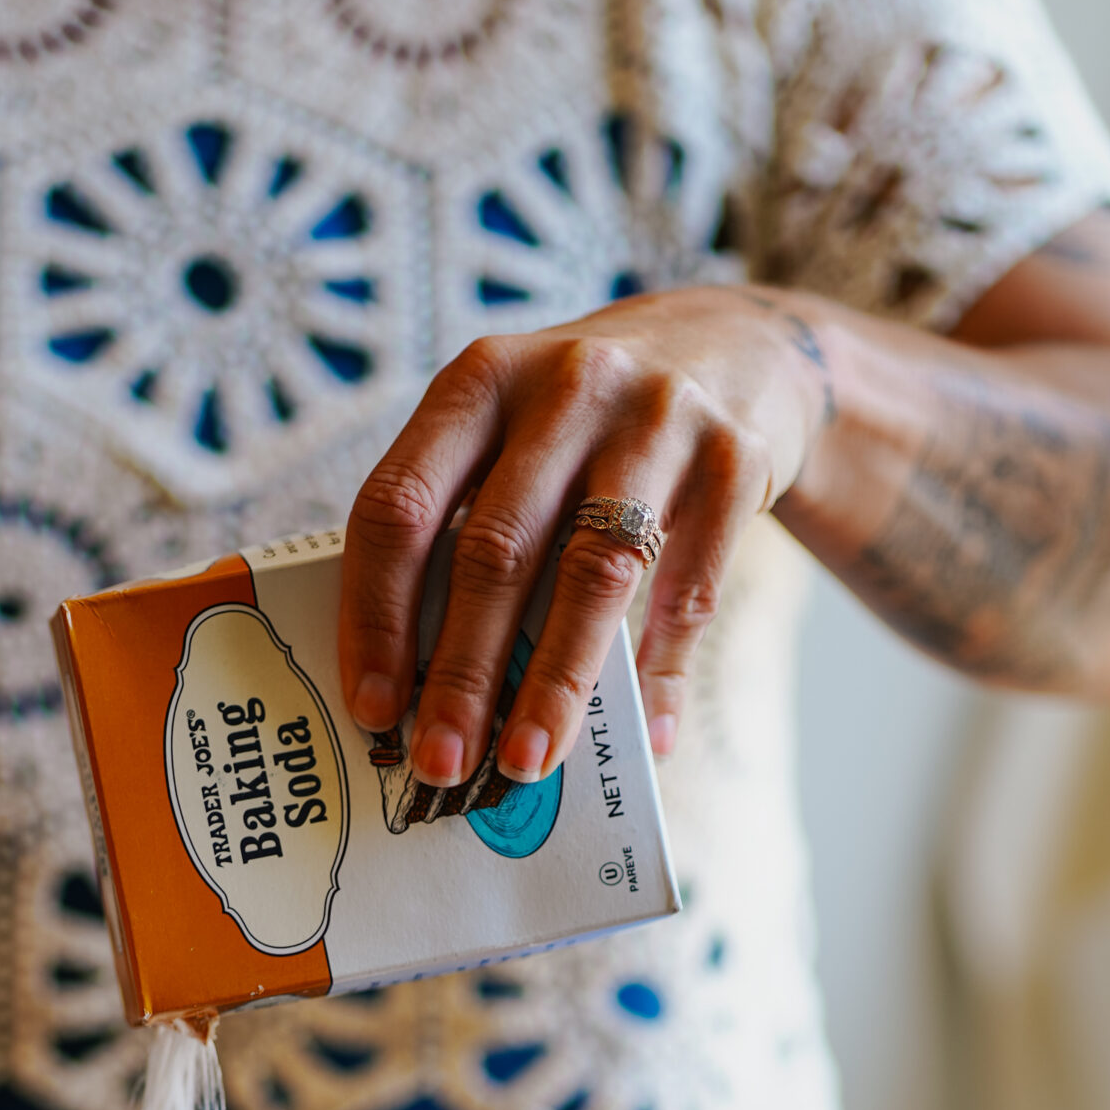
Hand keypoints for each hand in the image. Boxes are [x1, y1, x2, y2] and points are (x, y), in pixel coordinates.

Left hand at [337, 286, 834, 783]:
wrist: (737, 344)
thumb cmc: (586, 423)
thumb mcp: (514, 434)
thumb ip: (467, 527)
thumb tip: (418, 688)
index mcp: (479, 382)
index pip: (400, 508)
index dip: (376, 615)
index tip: (372, 708)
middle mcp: (564, 385)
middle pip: (495, 551)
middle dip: (462, 674)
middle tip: (440, 765)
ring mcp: (656, 417)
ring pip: (591, 573)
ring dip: (554, 683)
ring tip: (526, 761)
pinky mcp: (734, 458)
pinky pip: (689, 589)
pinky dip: (662, 673)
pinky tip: (648, 737)